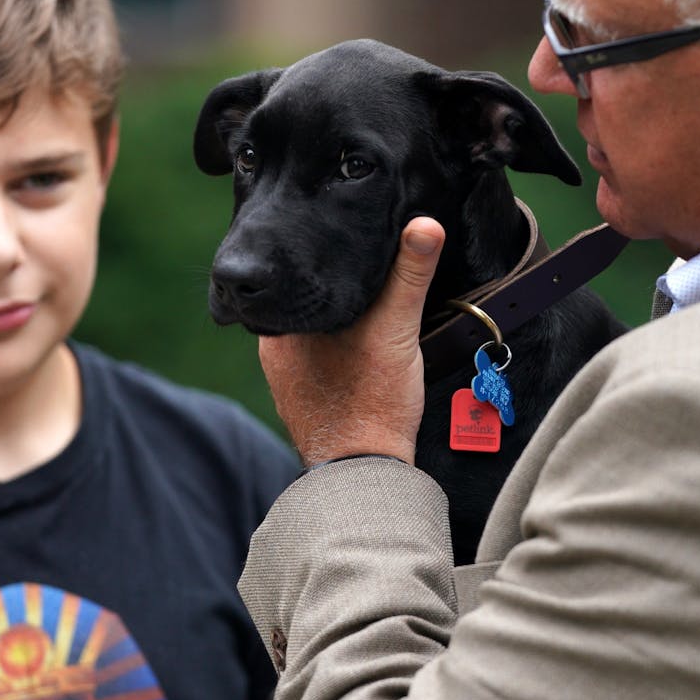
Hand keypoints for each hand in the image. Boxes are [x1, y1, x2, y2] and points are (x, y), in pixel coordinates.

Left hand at [258, 217, 444, 466]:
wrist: (362, 474)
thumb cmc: (371, 403)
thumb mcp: (395, 329)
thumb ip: (409, 275)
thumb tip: (424, 225)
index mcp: (282, 325)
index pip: (297, 276)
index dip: (320, 258)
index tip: (344, 243)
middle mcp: (275, 350)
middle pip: (305, 304)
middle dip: (331, 291)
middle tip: (362, 272)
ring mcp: (286, 378)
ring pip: (312, 333)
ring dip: (336, 323)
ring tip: (365, 309)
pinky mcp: (303, 400)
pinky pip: (317, 361)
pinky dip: (336, 351)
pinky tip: (358, 350)